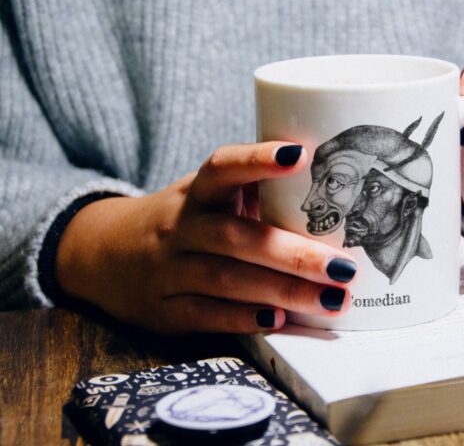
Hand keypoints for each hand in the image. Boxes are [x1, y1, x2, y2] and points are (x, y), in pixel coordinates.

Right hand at [55, 142, 356, 333]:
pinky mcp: (164, 310)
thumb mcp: (207, 195)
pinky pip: (207, 315)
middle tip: (345, 267)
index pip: (223, 167)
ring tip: (331, 300)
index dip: (258, 160)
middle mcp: (180, 227)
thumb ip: (252, 189)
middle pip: (237, 237)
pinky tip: (282, 320)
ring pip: (227, 280)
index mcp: (197, 191)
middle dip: (294, 254)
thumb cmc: (184, 219)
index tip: (300, 154)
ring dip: (283, 291)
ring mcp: (168, 269)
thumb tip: (327, 186)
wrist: (107, 254)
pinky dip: (245, 318)